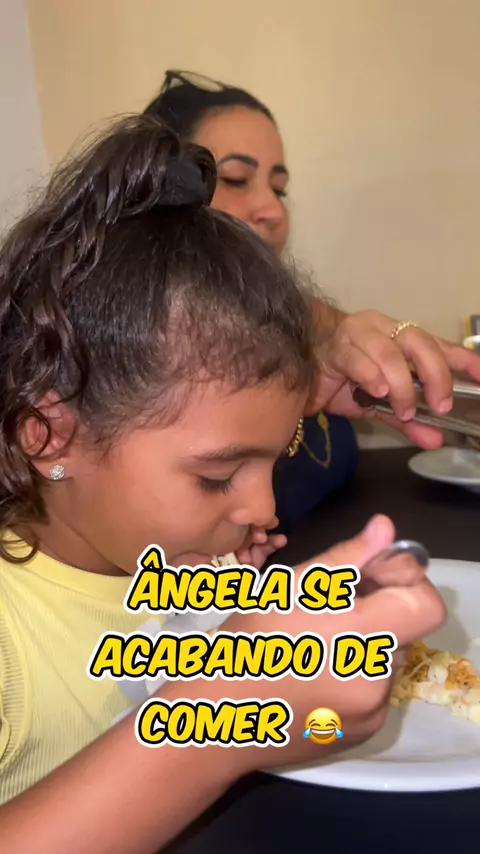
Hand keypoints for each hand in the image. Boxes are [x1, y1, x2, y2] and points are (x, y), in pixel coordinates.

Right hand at [173, 513, 445, 773]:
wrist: (216, 719)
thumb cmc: (244, 643)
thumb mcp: (289, 588)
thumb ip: (345, 559)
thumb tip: (385, 528)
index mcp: (357, 636)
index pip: (425, 604)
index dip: (405, 583)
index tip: (371, 576)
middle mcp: (375, 679)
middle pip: (406, 629)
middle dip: (380, 609)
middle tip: (333, 604)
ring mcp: (372, 711)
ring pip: (390, 658)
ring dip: (367, 641)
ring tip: (318, 639)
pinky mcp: (365, 732)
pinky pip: (377, 689)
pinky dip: (357, 672)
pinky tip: (316, 670)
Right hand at [307, 308, 479, 449]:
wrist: (296, 370)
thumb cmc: (340, 381)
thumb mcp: (379, 404)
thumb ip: (407, 418)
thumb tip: (435, 439)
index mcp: (399, 337)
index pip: (438, 344)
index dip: (462, 358)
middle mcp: (383, 328)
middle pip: (420, 343)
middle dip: (436, 375)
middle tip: (440, 404)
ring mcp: (358, 333)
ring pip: (390, 352)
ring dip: (402, 385)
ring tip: (403, 409)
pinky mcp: (335, 347)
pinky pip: (358, 359)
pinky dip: (372, 376)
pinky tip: (376, 392)